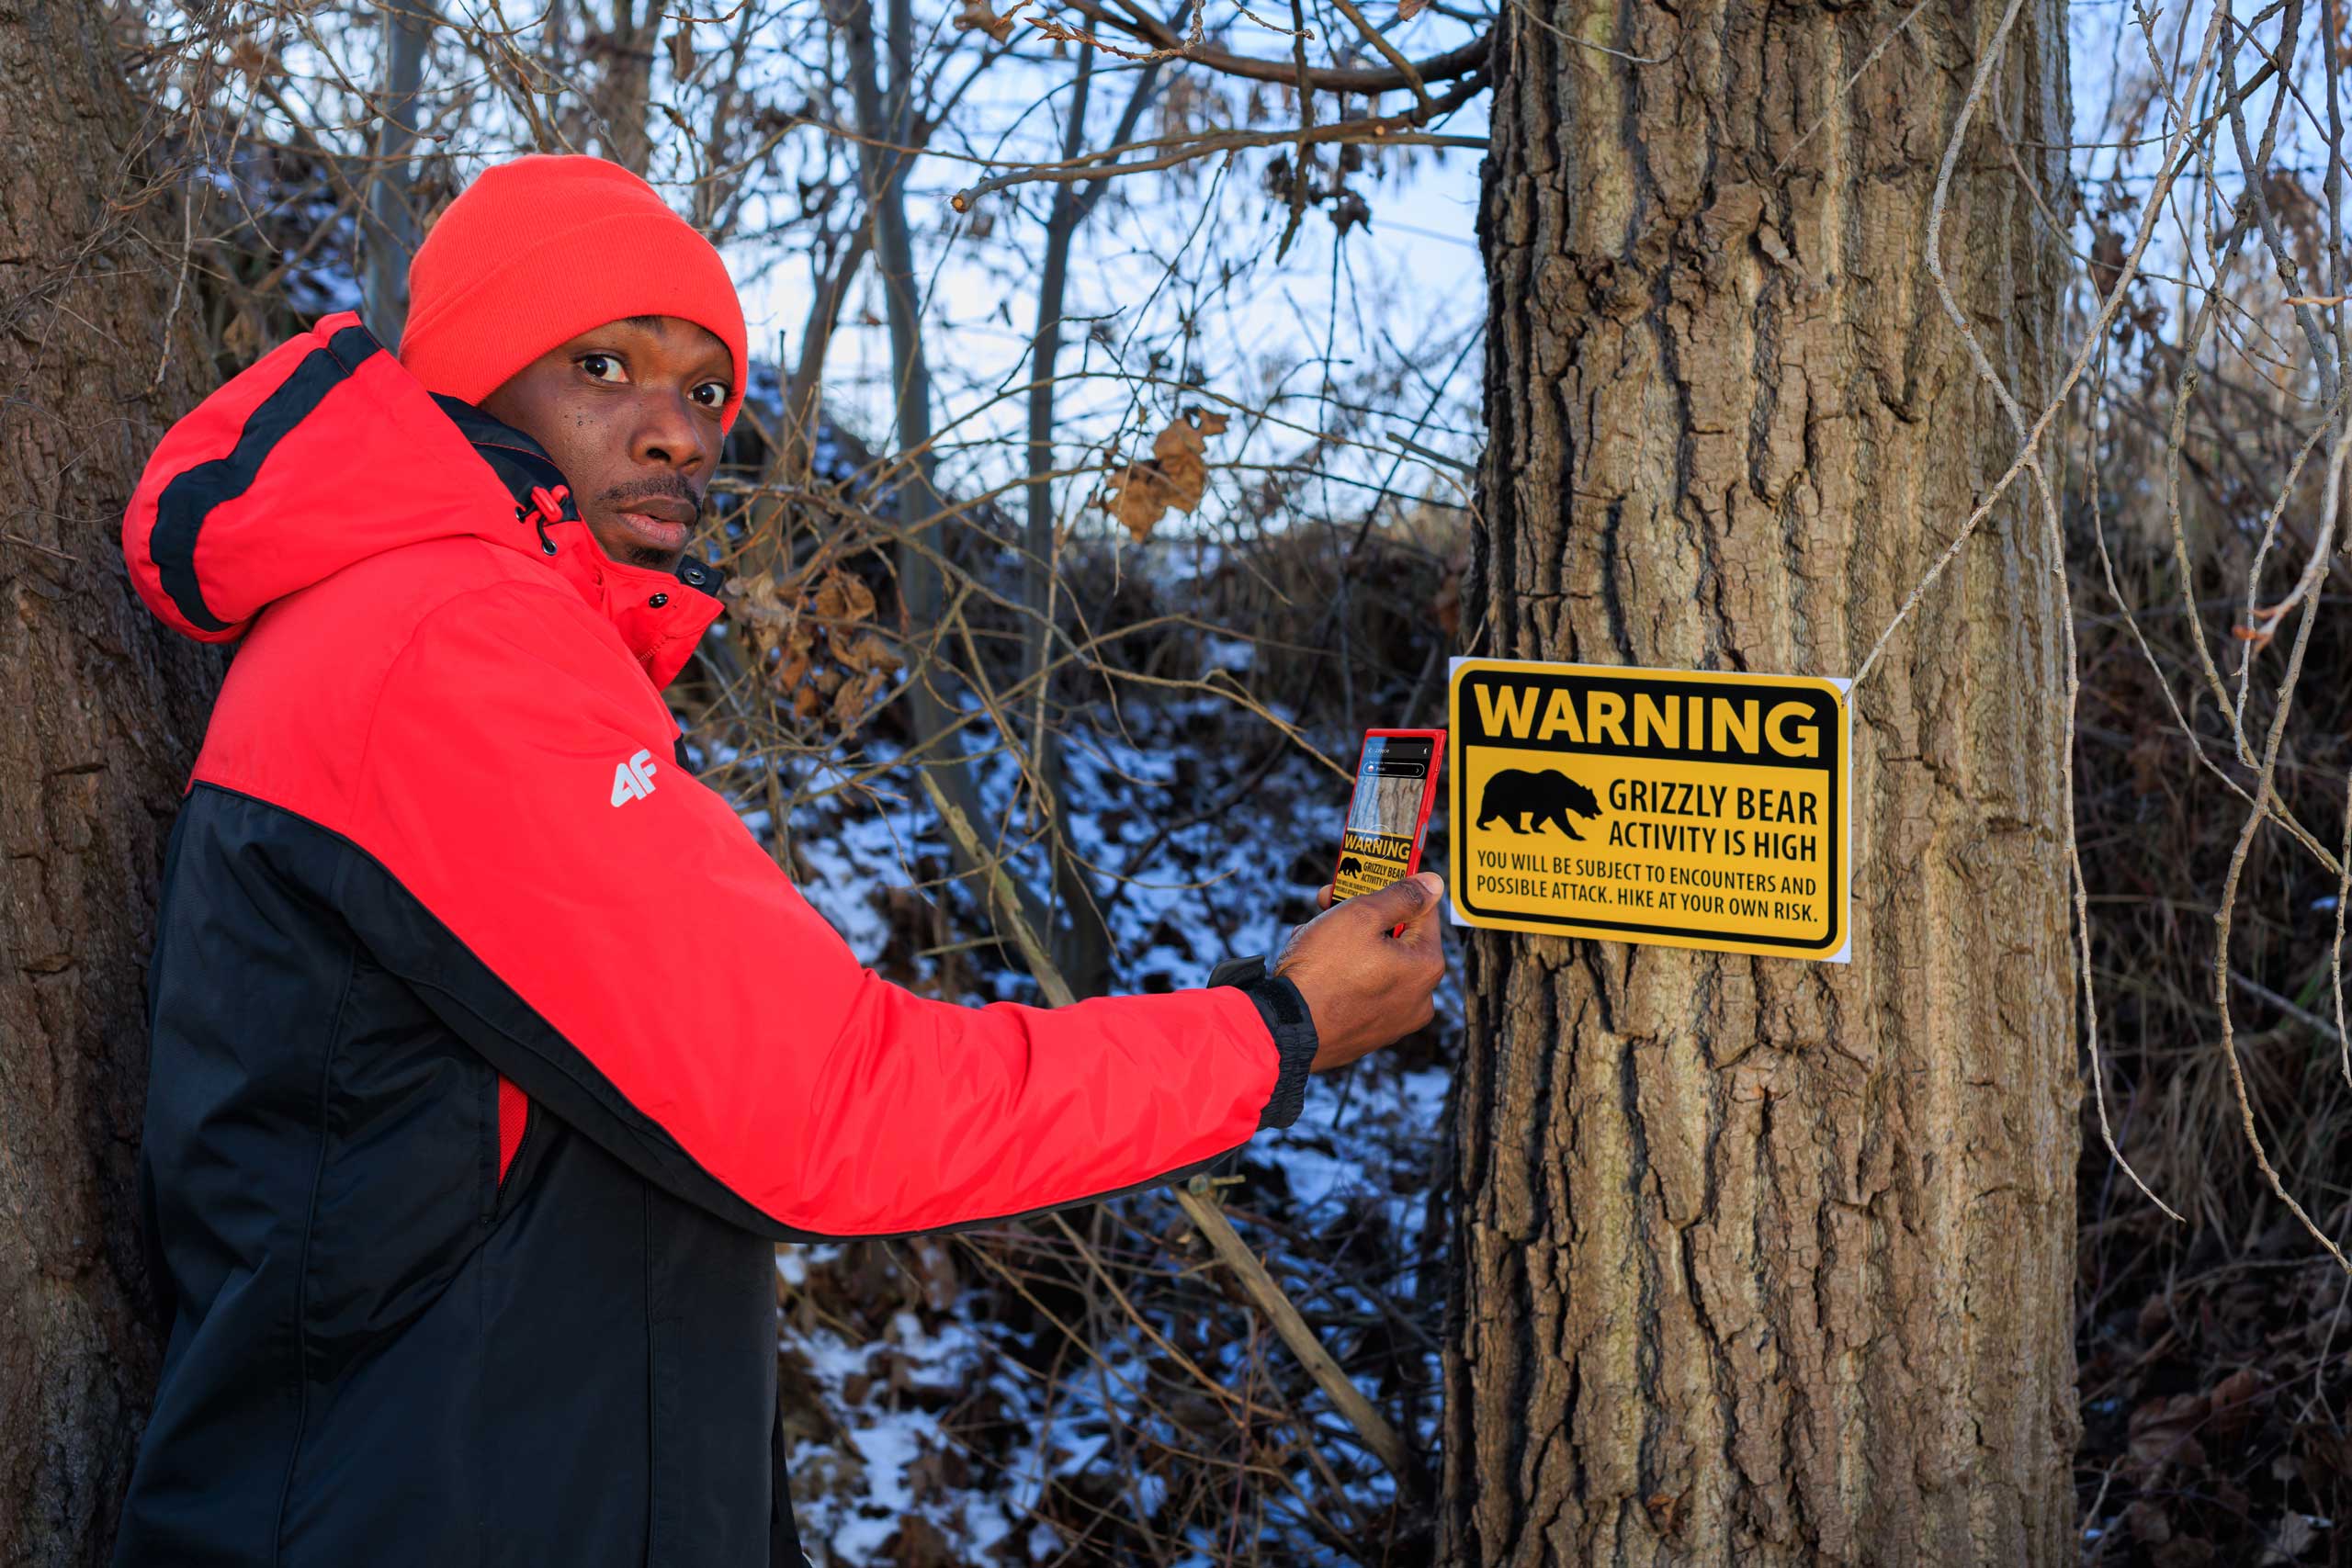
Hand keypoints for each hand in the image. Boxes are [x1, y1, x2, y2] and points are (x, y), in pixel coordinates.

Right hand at [1273, 872, 1448, 1070]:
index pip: (1423, 911)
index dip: (1393, 888)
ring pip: (1376, 964)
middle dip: (1363, 916)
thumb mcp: (1360, 916)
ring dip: (1348, 942)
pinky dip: (1343, 973)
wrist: (1284, 1029)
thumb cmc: (1322, 971)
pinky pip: (1362, 990)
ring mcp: (1394, 1020)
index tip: (1368, 877)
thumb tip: (1432, 883)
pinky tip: (1314, 963)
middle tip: (1330, 900)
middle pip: (1397, 938)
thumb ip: (1400, 896)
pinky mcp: (1368, 1034)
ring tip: (1312, 932)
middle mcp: (1419, 998)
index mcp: (1426, 967)